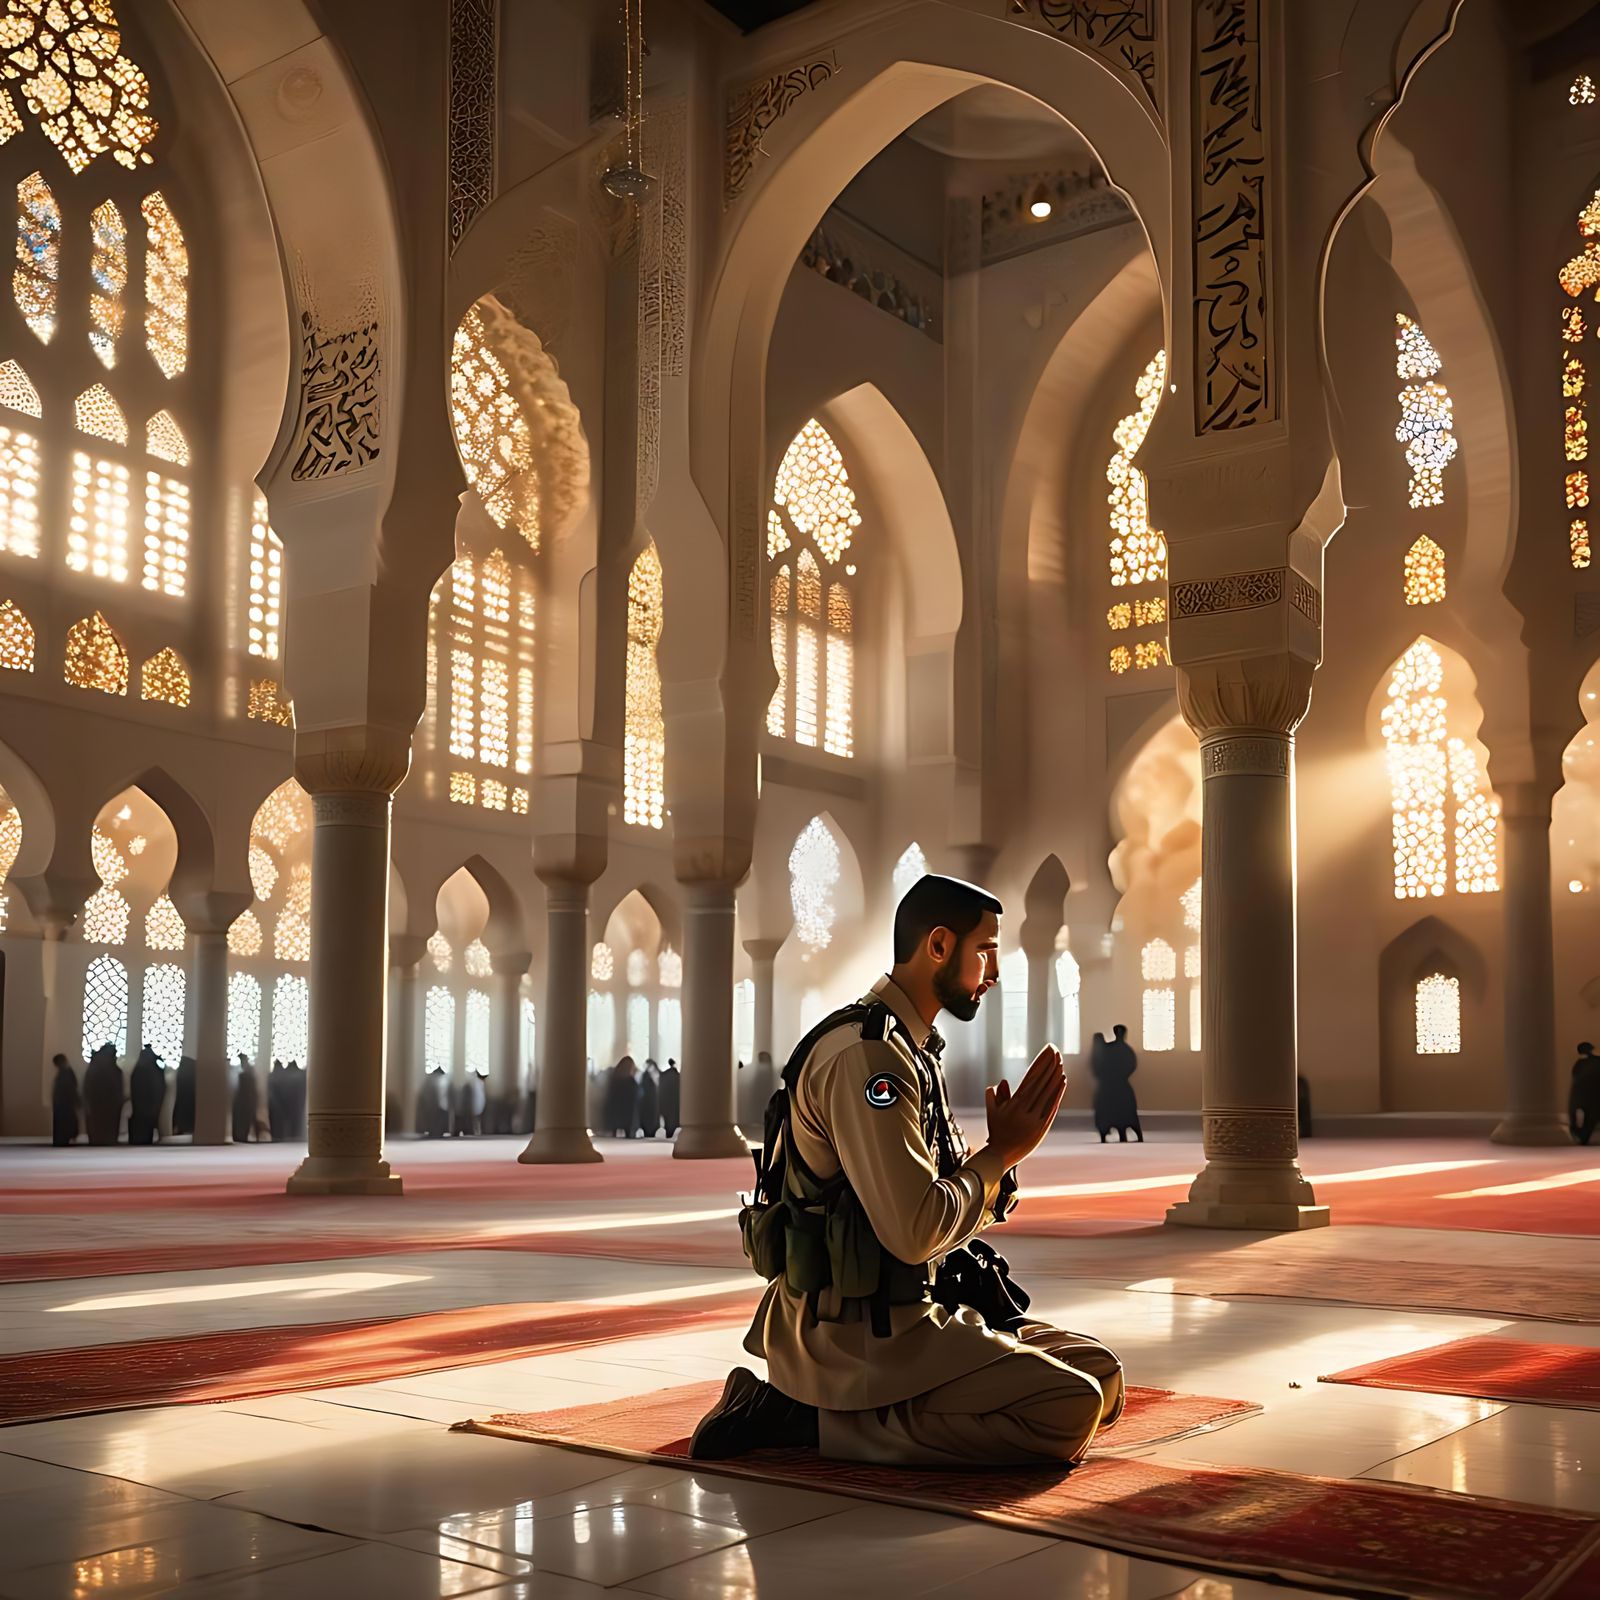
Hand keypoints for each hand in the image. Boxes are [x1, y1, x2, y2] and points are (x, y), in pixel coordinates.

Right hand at [984, 1045, 1066, 1167]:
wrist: (1001, 1155)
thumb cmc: (997, 1131)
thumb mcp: (992, 1111)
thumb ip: (995, 1095)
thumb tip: (1002, 1082)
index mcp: (1013, 1103)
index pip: (1030, 1077)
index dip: (1039, 1064)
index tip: (1046, 1052)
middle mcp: (1024, 1109)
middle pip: (1040, 1082)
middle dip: (1049, 1066)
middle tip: (1056, 1052)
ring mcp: (1034, 1118)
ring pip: (1047, 1093)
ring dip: (1055, 1077)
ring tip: (1061, 1063)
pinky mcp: (1042, 1128)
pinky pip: (1051, 1107)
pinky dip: (1058, 1094)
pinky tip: (1062, 1081)